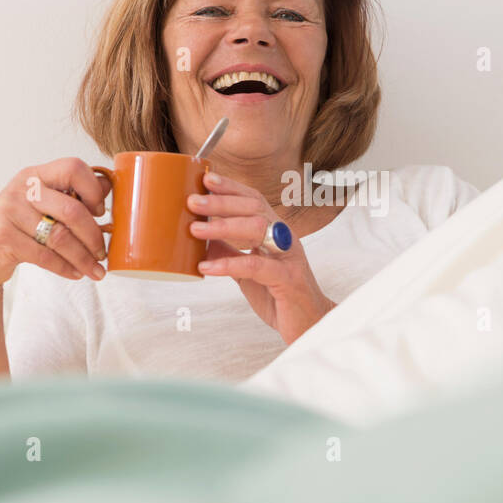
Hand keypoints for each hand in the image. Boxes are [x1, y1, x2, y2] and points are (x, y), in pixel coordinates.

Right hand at [0, 158, 112, 289]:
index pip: (73, 167)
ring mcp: (10, 212)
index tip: (101, 211)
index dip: (93, 190)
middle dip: (94, 236)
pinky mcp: (4, 239)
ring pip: (60, 238)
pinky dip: (66, 267)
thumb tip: (107, 184)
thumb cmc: (17, 226)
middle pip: (72, 210)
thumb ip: (70, 194)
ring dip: (83, 258)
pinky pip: (45, 256)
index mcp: (35, 174)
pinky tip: (76, 273)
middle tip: (103, 252)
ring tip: (96, 270)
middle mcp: (22, 189)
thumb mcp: (40, 204)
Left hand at [188, 171, 335, 344]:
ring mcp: (288, 257)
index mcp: (276, 232)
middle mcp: (285, 238)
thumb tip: (202, 239)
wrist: (310, 324)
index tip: (206, 178)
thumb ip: (229, 253)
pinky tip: (206, 268)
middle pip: (254, 208)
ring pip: (258, 229)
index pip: (254, 200)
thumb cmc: (280, 295)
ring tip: (195, 229)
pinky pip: (256, 266)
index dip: (231, 188)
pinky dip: (229, 264)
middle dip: (222, 202)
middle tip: (192, 201)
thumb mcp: (248, 271)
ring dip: (223, 226)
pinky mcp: (287, 280)